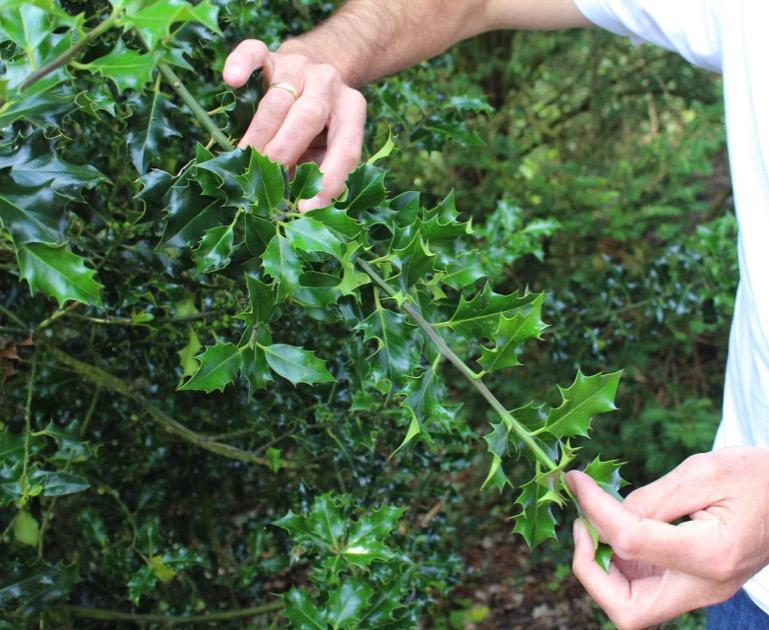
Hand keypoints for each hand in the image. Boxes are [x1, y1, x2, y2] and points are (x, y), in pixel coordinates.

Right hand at [222, 39, 366, 210]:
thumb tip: (301, 209)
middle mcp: (329, 84)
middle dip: (285, 151)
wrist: (311, 74)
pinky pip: (254, 53)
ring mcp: (300, 66)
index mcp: (352, 110)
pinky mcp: (271, 54)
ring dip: (259, 132)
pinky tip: (232, 81)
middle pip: (309, 116)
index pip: (346, 149)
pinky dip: (242, 64)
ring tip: (245, 157)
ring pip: (278, 97)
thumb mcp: (327, 150)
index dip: (327, 181)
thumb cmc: (318, 126)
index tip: (304, 208)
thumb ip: (318, 172)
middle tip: (266, 178)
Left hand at [567, 447, 768, 629]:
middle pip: (628, 611)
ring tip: (595, 521)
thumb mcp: (703, 472)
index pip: (630, 542)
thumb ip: (652, 497)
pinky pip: (643, 589)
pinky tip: (615, 527)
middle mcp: (705, 585)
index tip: (576, 481)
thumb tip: (604, 513)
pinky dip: (619, 564)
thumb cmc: (756, 476)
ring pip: (631, 606)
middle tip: (584, 526)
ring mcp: (700, 591)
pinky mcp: (693, 584)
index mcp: (711, 555)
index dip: (593, 510)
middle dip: (592, 570)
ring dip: (601, 568)